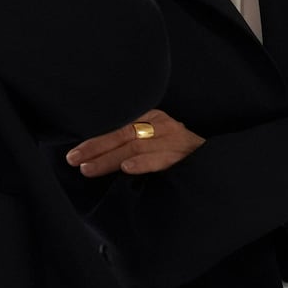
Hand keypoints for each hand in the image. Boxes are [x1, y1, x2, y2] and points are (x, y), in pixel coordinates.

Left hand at [66, 108, 204, 176]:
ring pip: (136, 146)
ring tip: (89, 168)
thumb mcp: (154, 142)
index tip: (73, 153)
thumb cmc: (178, 154)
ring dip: (110, 158)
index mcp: (150, 118)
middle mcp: (160, 124)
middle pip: (122, 134)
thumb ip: (131, 145)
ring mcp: (173, 138)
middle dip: (95, 148)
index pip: (117, 127)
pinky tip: (127, 168)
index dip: (94, 140)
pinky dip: (143, 163)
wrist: (215, 162)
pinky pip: (161, 158)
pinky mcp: (184, 154)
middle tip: (73, 160)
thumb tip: (95, 159)